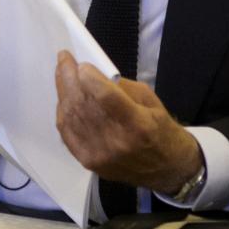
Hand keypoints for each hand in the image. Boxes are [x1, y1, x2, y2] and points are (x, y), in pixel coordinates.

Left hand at [53, 51, 202, 194]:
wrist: (167, 168)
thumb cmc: (161, 130)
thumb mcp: (151, 101)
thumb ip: (121, 88)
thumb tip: (92, 75)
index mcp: (138, 124)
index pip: (105, 96)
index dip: (89, 78)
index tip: (80, 63)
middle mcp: (117, 141)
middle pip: (83, 104)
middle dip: (68, 78)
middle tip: (63, 60)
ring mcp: (99, 154)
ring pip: (71, 117)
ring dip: (63, 92)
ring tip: (62, 75)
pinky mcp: (88, 162)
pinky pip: (67, 132)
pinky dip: (63, 113)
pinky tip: (64, 99)